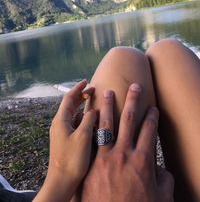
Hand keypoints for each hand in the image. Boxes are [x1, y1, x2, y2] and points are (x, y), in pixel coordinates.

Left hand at [33, 80, 96, 201]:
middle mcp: (59, 124)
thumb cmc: (72, 159)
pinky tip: (91, 120)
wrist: (61, 181)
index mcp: (61, 120)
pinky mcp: (66, 139)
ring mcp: (62, 132)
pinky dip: (83, 118)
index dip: (78, 88)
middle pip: (70, 104)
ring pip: (73, 114)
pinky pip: (75, 123)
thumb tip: (93, 110)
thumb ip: (89, 120)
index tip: (86, 81)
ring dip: (83, 107)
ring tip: (94, 103)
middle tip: (93, 90)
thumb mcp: (83, 136)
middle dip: (81, 96)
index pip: (68, 98)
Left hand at [81, 84, 173, 201]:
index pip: (149, 130)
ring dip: (108, 106)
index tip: (153, 108)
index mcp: (143, 159)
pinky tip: (90, 115)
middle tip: (134, 86)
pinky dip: (92, 124)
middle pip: (130, 120)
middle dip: (133, 101)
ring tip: (108, 92)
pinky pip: (92, 138)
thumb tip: (161, 168)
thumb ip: (163, 179)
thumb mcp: (160, 197)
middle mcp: (125, 152)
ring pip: (107, 124)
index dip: (152, 117)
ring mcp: (106, 156)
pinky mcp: (93, 162)